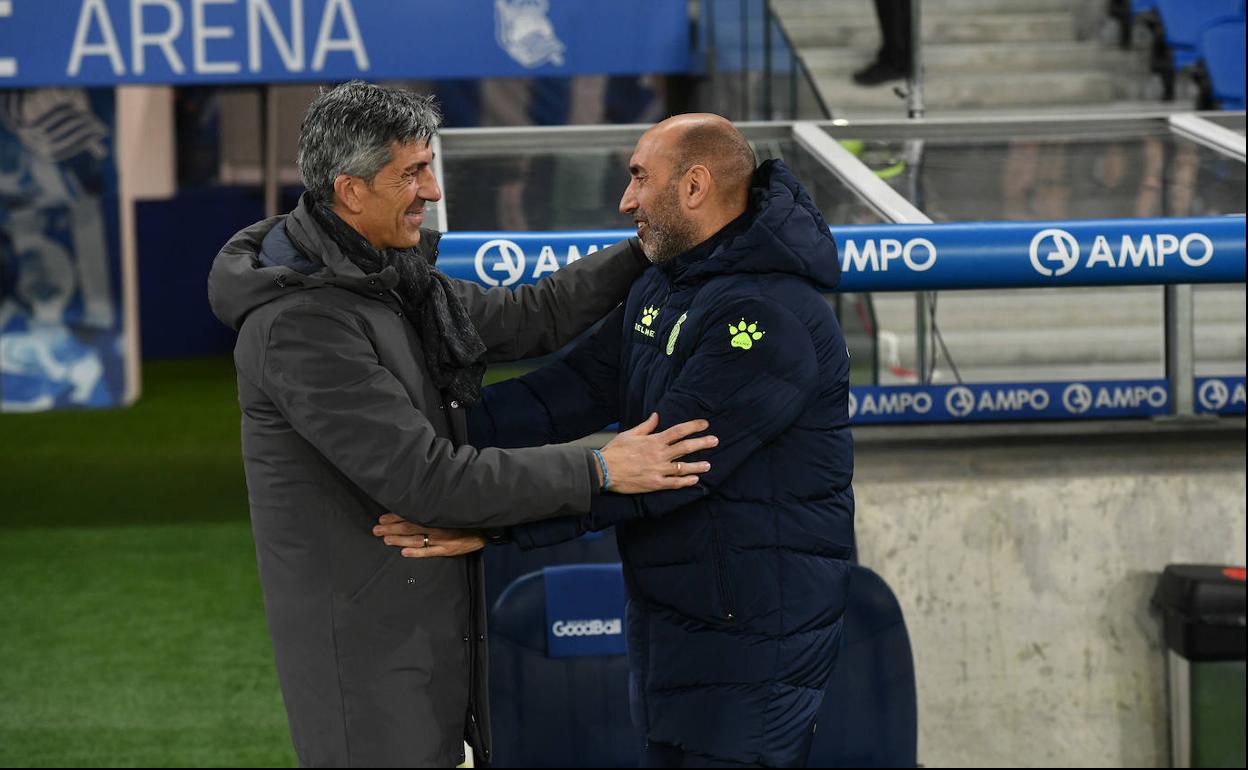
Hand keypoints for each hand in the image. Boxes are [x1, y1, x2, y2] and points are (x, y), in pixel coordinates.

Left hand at [372, 513, 485, 557]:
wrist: (487, 525)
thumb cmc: (466, 515)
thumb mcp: (451, 505)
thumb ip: (435, 505)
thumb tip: (417, 503)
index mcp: (436, 513)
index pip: (411, 514)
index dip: (395, 517)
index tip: (382, 518)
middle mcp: (437, 525)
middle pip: (409, 527)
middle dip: (391, 529)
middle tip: (376, 530)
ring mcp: (442, 538)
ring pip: (416, 540)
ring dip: (399, 540)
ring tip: (385, 540)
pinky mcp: (448, 549)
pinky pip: (430, 551)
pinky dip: (416, 552)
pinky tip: (404, 553)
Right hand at [598, 413, 715, 493]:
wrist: (604, 470)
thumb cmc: (616, 451)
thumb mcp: (630, 434)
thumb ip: (646, 426)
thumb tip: (657, 416)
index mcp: (654, 440)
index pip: (678, 431)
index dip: (693, 426)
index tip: (705, 424)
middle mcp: (659, 454)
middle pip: (686, 447)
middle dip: (702, 443)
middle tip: (715, 440)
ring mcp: (658, 470)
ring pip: (683, 467)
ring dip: (698, 465)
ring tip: (708, 465)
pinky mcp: (655, 483)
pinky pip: (674, 483)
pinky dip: (686, 481)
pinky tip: (695, 480)